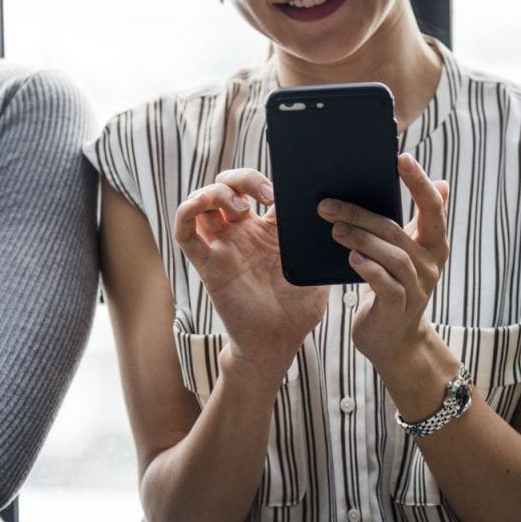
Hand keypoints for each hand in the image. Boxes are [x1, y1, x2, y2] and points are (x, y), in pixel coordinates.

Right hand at [173, 168, 327, 368]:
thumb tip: (335, 218)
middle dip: (241, 179)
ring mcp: (222, 247)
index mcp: (269, 231)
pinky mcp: (207, 264)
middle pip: (227, 186)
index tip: (282, 191)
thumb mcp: (316, 270)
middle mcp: (242, 234)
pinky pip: (185, 232)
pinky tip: (200, 207)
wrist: (277, 343)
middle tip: (264, 195)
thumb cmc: (298, 310)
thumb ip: (319, 245)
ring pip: (203, 202)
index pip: (258, 189)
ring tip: (240, 208)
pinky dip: (186, 211)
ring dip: (215, 193)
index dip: (265, 181)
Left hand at [318, 154, 449, 366]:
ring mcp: (417, 288)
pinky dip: (368, 269)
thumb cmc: (396, 286)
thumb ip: (419, 221)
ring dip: (360, 239)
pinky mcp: (398, 308)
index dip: (419, 183)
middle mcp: (430, 265)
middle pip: (397, 231)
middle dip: (362, 213)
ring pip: (391, 256)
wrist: (394, 339)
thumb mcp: (410, 252)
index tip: (401, 158)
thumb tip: (442, 182)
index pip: (433, 208)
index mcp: (434, 245)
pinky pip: (385, 284)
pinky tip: (351, 258)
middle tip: (329, 204)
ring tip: (333, 228)